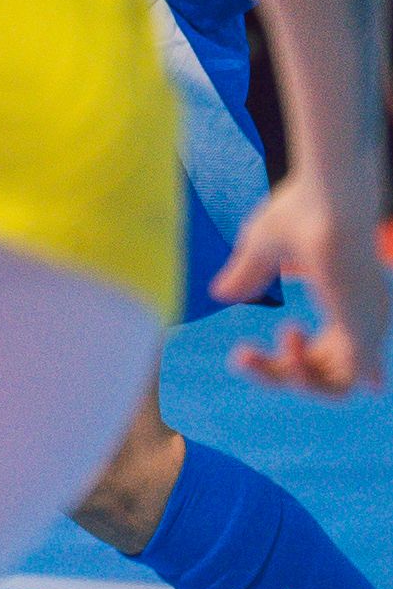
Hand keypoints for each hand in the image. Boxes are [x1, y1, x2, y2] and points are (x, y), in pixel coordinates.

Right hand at [215, 174, 388, 396]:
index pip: (330, 355)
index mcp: (346, 302)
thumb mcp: (262, 248)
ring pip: (337, 390)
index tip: (244, 353)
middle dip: (277, 375)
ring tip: (257, 350)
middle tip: (238, 356)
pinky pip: (343, 384)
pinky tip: (285, 338)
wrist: (328, 199)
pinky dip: (304, 374)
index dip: (296, 364)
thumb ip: (248, 275)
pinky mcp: (364, 334)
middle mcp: (362, 322)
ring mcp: (367, 330)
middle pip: (328, 379)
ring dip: (291, 379)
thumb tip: (221, 294)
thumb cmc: (301, 211)